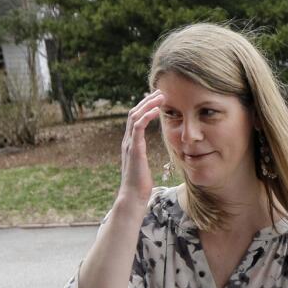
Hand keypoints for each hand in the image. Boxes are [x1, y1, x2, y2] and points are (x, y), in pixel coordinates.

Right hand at [118, 90, 163, 207]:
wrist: (133, 197)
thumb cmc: (140, 185)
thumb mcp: (144, 166)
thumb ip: (145, 156)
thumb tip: (150, 155)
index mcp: (131, 143)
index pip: (136, 119)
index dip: (145, 107)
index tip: (157, 99)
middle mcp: (128, 140)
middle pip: (134, 113)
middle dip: (146, 100)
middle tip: (160, 91)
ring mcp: (129, 144)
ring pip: (135, 116)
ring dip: (148, 104)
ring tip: (160, 96)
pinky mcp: (134, 149)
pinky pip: (138, 127)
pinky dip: (146, 116)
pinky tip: (156, 110)